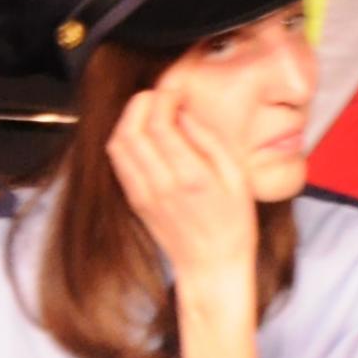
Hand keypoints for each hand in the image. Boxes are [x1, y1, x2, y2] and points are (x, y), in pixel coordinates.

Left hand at [109, 82, 260, 303]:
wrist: (212, 267)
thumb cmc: (233, 225)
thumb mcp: (238, 179)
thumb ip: (211, 142)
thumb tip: (185, 114)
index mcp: (191, 176)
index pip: (161, 122)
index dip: (164, 97)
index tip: (175, 90)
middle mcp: (161, 183)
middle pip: (133, 128)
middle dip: (143, 102)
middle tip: (160, 97)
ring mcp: (143, 193)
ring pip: (119, 142)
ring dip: (130, 119)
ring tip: (150, 113)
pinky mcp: (135, 200)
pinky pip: (118, 161)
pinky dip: (125, 139)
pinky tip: (143, 136)